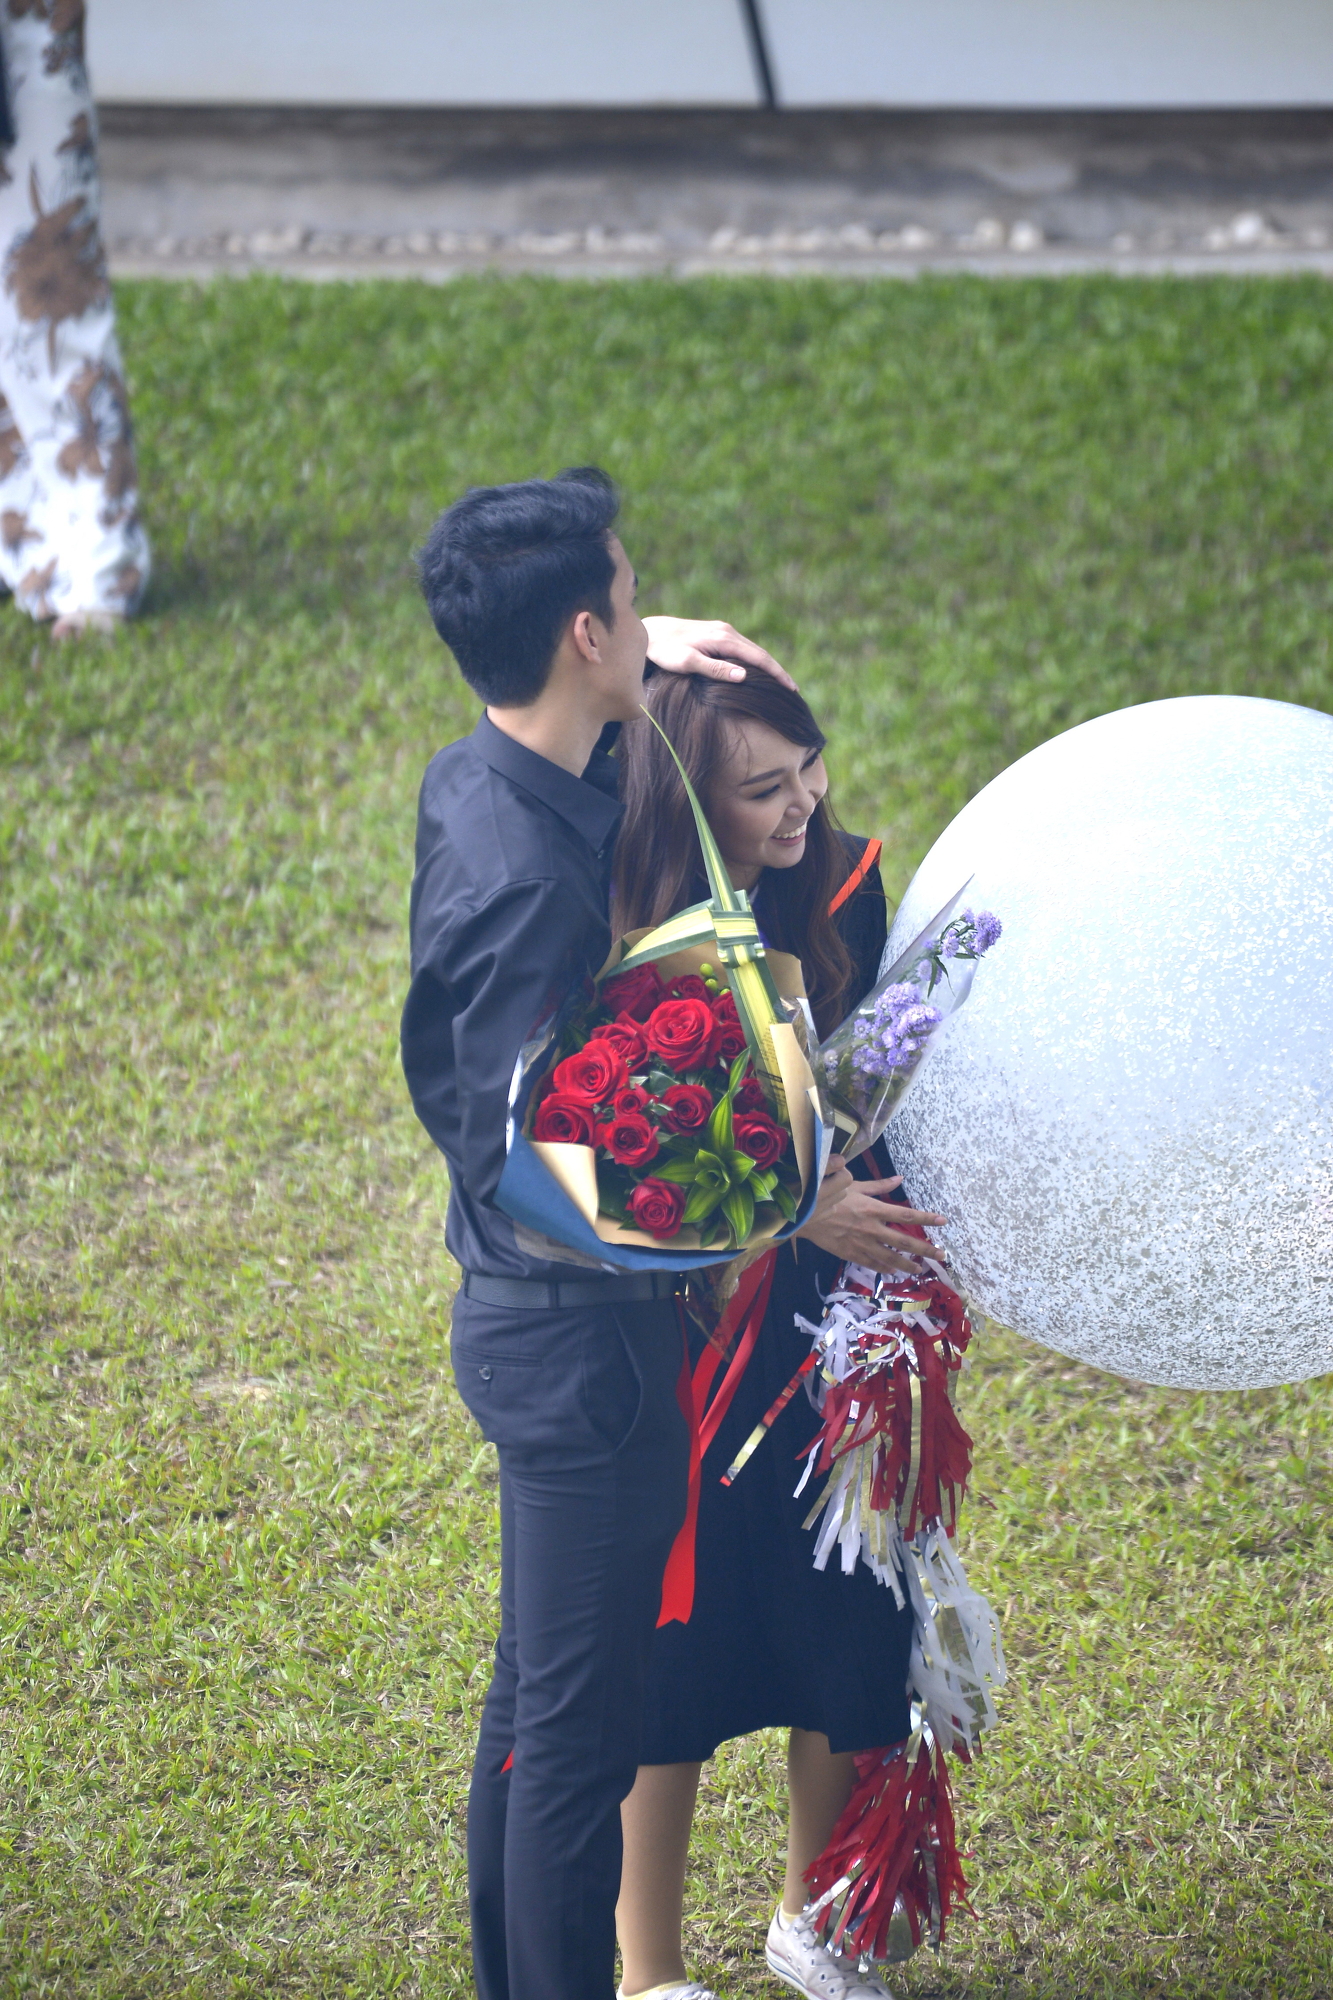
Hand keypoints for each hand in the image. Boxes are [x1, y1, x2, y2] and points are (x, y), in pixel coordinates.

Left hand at [642, 616, 796, 690]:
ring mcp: (722, 631)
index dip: (777, 673)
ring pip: (752, 650)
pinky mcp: (716, 634)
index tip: (791, 689)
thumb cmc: (664, 650)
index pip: (759, 657)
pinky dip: (755, 661)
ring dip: (768, 666)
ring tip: (781, 684)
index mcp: (724, 638)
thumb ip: (714, 669)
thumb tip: (744, 676)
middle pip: (760, 653)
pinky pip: (742, 649)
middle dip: (778, 671)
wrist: (649, 632)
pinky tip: (758, 672)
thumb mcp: (687, 662)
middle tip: (794, 691)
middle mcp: (727, 631)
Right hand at [796, 1173, 947, 1276]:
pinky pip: (871, 1263)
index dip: (926, 1219)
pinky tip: (893, 1272)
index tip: (943, 1222)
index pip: (907, 1215)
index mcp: (874, 1209)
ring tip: (921, 1270)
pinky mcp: (850, 1254)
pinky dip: (884, 1268)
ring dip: (908, 1265)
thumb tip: (899, 1179)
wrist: (803, 1214)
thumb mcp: (854, 1185)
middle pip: (905, 1242)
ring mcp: (862, 1244)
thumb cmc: (828, 1194)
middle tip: (942, 1256)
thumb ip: (879, 1185)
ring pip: (890, 1258)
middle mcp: (872, 1229)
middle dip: (925, 1249)